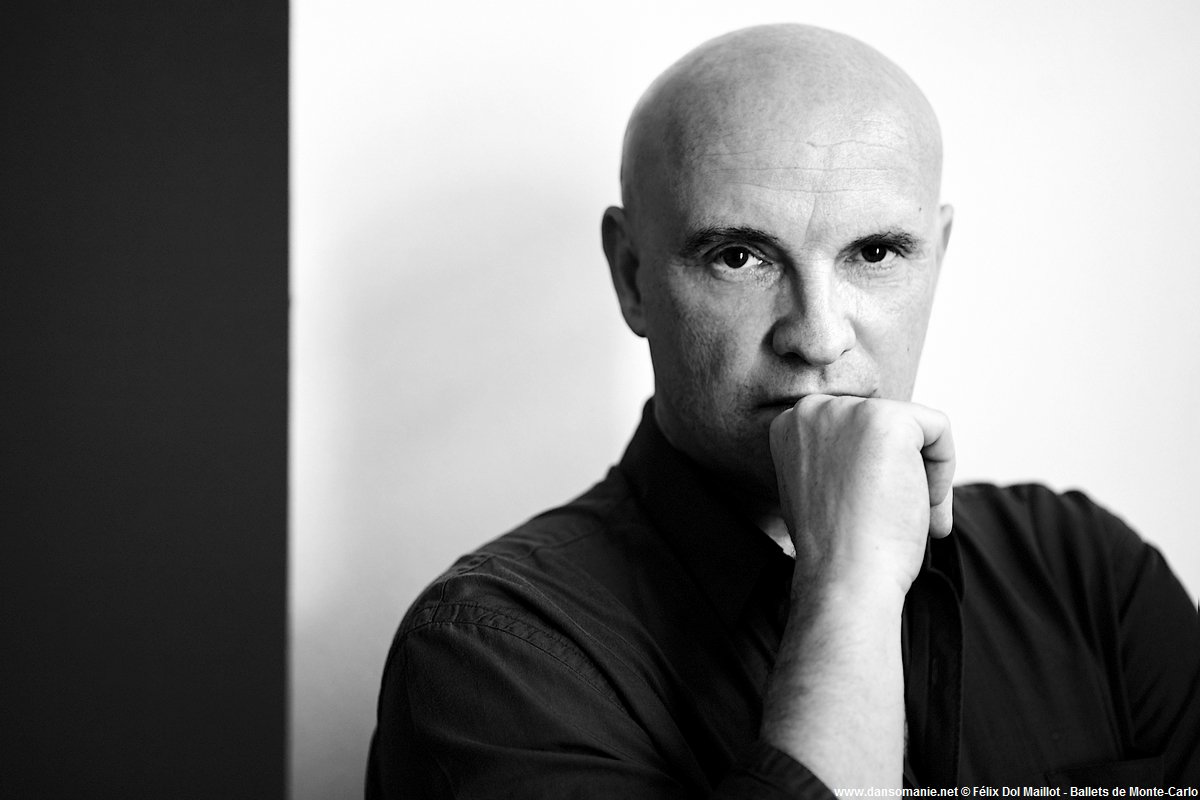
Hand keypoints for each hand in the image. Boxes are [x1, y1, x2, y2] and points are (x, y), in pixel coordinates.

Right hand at [768, 395, 954, 599]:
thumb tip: (873, 450)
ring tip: (911, 515)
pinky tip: (924, 506)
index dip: (872, 470)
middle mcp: (813, 409)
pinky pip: (938, 428)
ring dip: (923, 474)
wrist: (844, 576)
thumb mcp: (817, 487)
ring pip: (914, 427)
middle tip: (897, 515)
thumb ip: (836, 457)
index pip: (855, 428)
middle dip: (902, 469)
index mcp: (790, 424)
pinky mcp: (888, 419)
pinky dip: (943, 469)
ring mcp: (849, 411)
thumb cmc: (835, 546)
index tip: (873, 506)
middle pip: (884, 422)